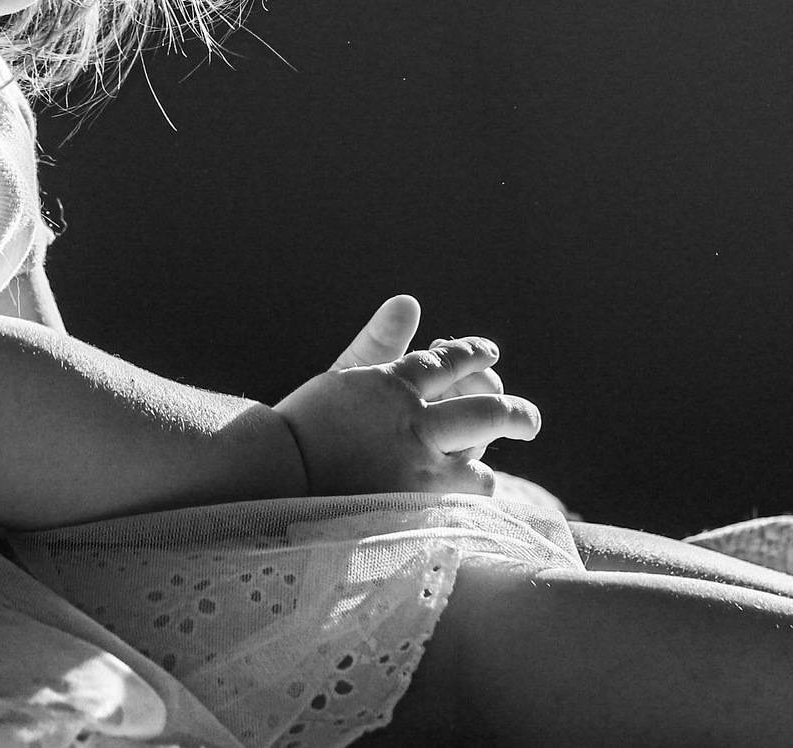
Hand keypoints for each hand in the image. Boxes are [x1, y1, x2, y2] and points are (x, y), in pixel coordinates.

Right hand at [277, 301, 539, 497]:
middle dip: (515, 413)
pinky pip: (454, 503)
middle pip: (485, 410)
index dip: (473, 355)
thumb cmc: (305, 420)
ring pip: (478, 465)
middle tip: (529, 420)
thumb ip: (379, 339)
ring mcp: (416, 466)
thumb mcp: (344, 374)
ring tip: (489, 475)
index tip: (490, 354)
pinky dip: (463, 498)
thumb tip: (410, 300)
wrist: (275, 470)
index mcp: (393, 383)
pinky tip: (465, 499)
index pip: (449, 363)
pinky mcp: (412, 505)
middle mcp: (413, 422)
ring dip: (487, 465)